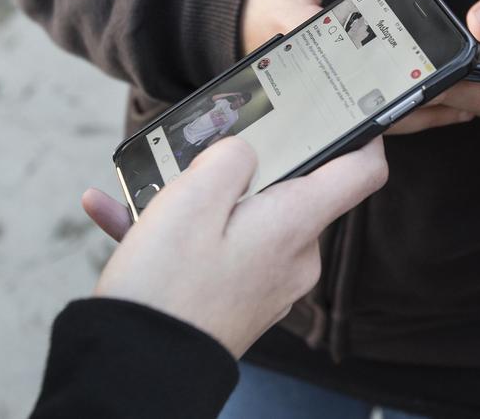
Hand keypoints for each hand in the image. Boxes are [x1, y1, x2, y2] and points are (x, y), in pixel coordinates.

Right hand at [83, 136, 387, 356]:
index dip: (362, 135)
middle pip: (289, 189)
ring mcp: (268, 281)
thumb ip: (230, 158)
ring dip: (193, 199)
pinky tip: (116, 212)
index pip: (362, 172)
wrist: (138, 369)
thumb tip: (244, 152)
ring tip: (142, 188)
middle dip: (244, 167)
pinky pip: (214, 250)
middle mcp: (294, 256)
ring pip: (241, 218)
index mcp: (295, 224)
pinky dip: (174, 232)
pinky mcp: (238, 299)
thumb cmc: (166, 286)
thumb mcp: (193, 198)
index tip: (346, 110)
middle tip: (200, 152)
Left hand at [391, 0, 479, 131]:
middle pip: (469, 103)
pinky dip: (447, 93)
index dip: (449, 88)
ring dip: (435, 96)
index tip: (412, 81)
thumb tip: (479, 22)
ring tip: (392, 80)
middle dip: (429, 93)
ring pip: (466, 108)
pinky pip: (471, 105)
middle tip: (383, 81)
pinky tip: (418, 79)